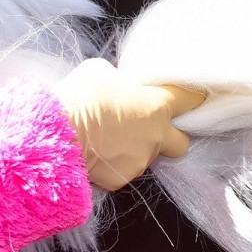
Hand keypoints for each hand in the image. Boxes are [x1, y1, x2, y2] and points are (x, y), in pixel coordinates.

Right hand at [54, 58, 204, 190]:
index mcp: (157, 105)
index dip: (193, 97)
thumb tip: (120, 85)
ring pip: (146, 157)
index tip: (194, 97)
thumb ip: (121, 81)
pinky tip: (95, 152)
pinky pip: (122, 170)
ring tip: (106, 138)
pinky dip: (112, 163)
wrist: (58, 133)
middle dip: (171, 137)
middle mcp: (156, 136)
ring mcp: (140, 161)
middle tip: (149, 128)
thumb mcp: (100, 71)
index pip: (190, 99)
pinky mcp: (121, 180)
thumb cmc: (80, 96)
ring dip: (133, 148)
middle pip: (181, 142)